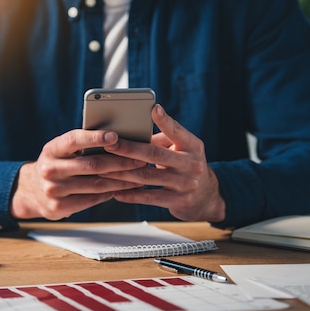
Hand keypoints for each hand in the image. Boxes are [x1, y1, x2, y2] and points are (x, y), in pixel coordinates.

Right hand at [10, 129, 146, 219]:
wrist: (32, 191)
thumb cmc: (58, 163)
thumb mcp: (62, 150)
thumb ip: (83, 144)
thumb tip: (117, 137)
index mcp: (51, 149)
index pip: (74, 139)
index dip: (95, 137)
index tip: (115, 136)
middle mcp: (50, 169)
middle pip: (92, 165)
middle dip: (120, 162)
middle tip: (140, 158)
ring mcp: (53, 190)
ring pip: (96, 184)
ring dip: (121, 180)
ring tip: (138, 175)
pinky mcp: (59, 207)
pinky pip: (92, 199)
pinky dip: (110, 193)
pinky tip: (123, 188)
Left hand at [105, 104, 225, 222]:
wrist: (206, 196)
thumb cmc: (184, 164)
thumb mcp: (182, 149)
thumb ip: (162, 141)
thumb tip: (132, 131)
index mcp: (193, 145)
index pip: (177, 131)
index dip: (165, 121)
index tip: (153, 108)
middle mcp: (193, 163)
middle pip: (155, 154)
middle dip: (129, 149)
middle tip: (109, 144)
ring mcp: (187, 184)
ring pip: (148, 176)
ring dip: (123, 173)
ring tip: (104, 169)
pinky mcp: (179, 201)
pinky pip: (150, 197)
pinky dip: (131, 195)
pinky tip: (116, 192)